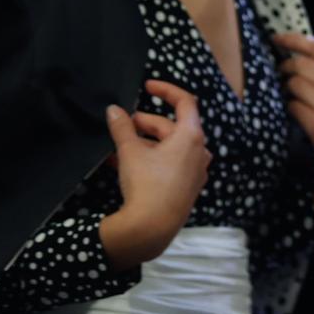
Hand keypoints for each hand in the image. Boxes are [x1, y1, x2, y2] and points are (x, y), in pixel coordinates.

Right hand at [99, 80, 211, 269]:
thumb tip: (113, 110)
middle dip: (144, 124)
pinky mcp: (187, 186)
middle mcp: (199, 150)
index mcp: (192, 135)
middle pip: (172, 127)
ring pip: (167, 147)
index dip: (166, 90)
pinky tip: (121, 164)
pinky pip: (168, 165)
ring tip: (115, 147)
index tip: (147, 86)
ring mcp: (195, 170)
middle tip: (120, 125)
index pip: (185, 102)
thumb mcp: (130, 152)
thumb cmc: (147, 183)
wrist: (152, 227)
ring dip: (142, 144)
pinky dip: (148, 159)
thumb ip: (122, 128)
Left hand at [273, 33, 313, 219]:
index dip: (292, 40)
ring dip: (287, 91)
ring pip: (293, 85)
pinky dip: (289, 109)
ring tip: (294, 99)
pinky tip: (297, 116)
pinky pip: (292, 107)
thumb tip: (297, 52)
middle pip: (301, 65)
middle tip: (281, 75)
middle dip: (285, 68)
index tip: (275, 38)